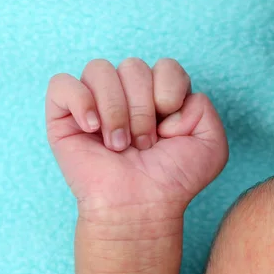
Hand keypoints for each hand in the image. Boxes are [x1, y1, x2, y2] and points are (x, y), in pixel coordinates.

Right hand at [45, 58, 227, 219]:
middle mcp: (126, 95)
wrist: (141, 207)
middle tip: (143, 146)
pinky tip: (93, 129)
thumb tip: (166, 96)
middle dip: (143, 111)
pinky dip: (81, 102)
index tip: (169, 131)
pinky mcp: (64, 117)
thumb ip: (205, 106)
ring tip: (119, 145)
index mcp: (158, 95)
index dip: (169, 92)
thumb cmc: (172, 181)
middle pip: (133, 66)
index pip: (165, 66)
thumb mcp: (211, 144)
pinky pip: (62, 84)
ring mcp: (93, 103)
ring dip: (115, 111)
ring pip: (99, 70)